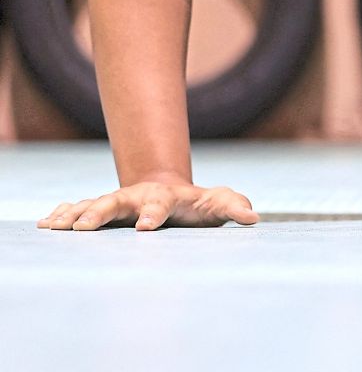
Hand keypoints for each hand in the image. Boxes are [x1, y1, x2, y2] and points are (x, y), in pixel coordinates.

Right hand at [36, 181, 259, 230]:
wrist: (171, 192)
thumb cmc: (198, 204)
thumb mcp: (218, 203)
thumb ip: (234, 206)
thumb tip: (254, 217)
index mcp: (165, 196)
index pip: (160, 203)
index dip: (153, 214)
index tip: (145, 227)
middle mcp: (136, 197)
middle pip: (116, 201)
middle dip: (100, 213)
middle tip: (84, 229)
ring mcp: (117, 202)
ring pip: (92, 205)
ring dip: (74, 215)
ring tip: (55, 226)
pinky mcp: (103, 212)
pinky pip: (80, 211)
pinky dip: (64, 215)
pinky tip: (47, 223)